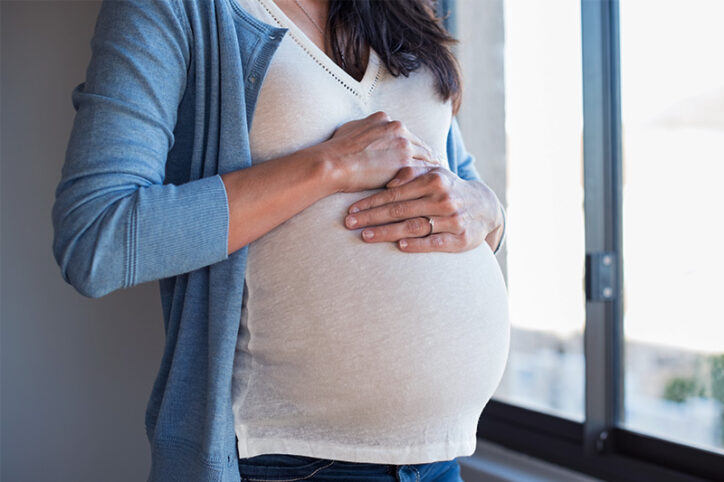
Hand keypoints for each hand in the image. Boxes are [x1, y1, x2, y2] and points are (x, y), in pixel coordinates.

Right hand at [319, 111, 440, 192]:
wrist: (332, 163)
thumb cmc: (335, 150)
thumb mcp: (350, 129)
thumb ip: (364, 129)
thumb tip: (363, 131)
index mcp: (385, 120)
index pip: (406, 134)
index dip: (411, 146)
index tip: (417, 155)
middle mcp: (398, 128)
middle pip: (420, 144)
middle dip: (426, 156)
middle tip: (436, 168)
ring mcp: (403, 144)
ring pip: (426, 156)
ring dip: (431, 168)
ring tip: (438, 180)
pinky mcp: (404, 162)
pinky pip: (422, 170)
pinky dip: (428, 178)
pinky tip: (432, 187)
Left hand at [343, 167, 503, 252]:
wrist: (484, 206)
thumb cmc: (448, 189)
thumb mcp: (434, 174)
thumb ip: (411, 173)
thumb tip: (388, 180)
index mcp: (434, 179)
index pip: (395, 192)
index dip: (371, 202)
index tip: (351, 209)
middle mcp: (443, 198)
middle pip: (400, 210)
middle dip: (372, 217)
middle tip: (349, 223)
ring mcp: (453, 219)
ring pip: (414, 226)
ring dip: (387, 232)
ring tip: (365, 236)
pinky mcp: (461, 239)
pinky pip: (435, 242)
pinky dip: (418, 244)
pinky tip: (400, 246)